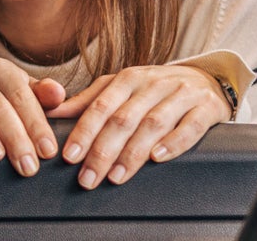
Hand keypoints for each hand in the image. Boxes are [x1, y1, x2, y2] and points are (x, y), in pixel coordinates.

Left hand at [47, 64, 229, 189]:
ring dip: (132, 153)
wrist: (206, 79)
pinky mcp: (206, 108)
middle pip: (124, 119)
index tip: (70, 157)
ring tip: (116, 176)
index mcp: (128, 78)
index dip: (84, 132)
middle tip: (88, 178)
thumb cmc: (155, 89)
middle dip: (103, 151)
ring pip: (153, 124)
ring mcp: (181, 94)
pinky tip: (157, 158)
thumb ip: (88, 101)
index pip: (101, 106)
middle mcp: (153, 84)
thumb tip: (51, 112)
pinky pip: (190, 126)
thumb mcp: (122, 88)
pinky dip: (173, 143)